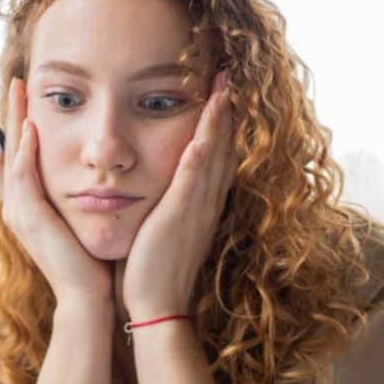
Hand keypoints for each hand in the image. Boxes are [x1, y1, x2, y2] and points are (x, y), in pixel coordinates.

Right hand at [0, 78, 113, 307]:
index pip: (17, 155)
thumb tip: (92, 176)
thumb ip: (77, 197)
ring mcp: (19, 212)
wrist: (88, 298)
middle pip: (7, 148)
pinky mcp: (30, 218)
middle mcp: (16, 206)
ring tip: (20, 91)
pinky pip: (22, 175)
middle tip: (17, 81)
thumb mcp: (79, 221)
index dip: (18, 125)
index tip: (29, 96)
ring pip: (11, 155)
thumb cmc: (90, 262)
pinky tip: (31, 127)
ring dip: (14, 121)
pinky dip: (25, 150)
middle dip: (11, 114)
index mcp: (27, 206)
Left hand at [122, 71, 236, 321]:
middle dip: (225, 112)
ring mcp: (194, 210)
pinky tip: (202, 136)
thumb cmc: (155, 270)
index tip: (220, 93)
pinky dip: (199, 159)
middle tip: (228, 76)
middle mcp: (205, 203)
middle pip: (222, 148)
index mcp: (200, 204)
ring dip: (217, 123)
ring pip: (212, 158)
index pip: (215, 156)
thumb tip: (158, 184)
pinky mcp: (177, 220)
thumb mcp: (165, 229)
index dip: (220, 124)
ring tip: (222, 88)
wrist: (157, 306)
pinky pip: (191, 184)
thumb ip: (167, 204)